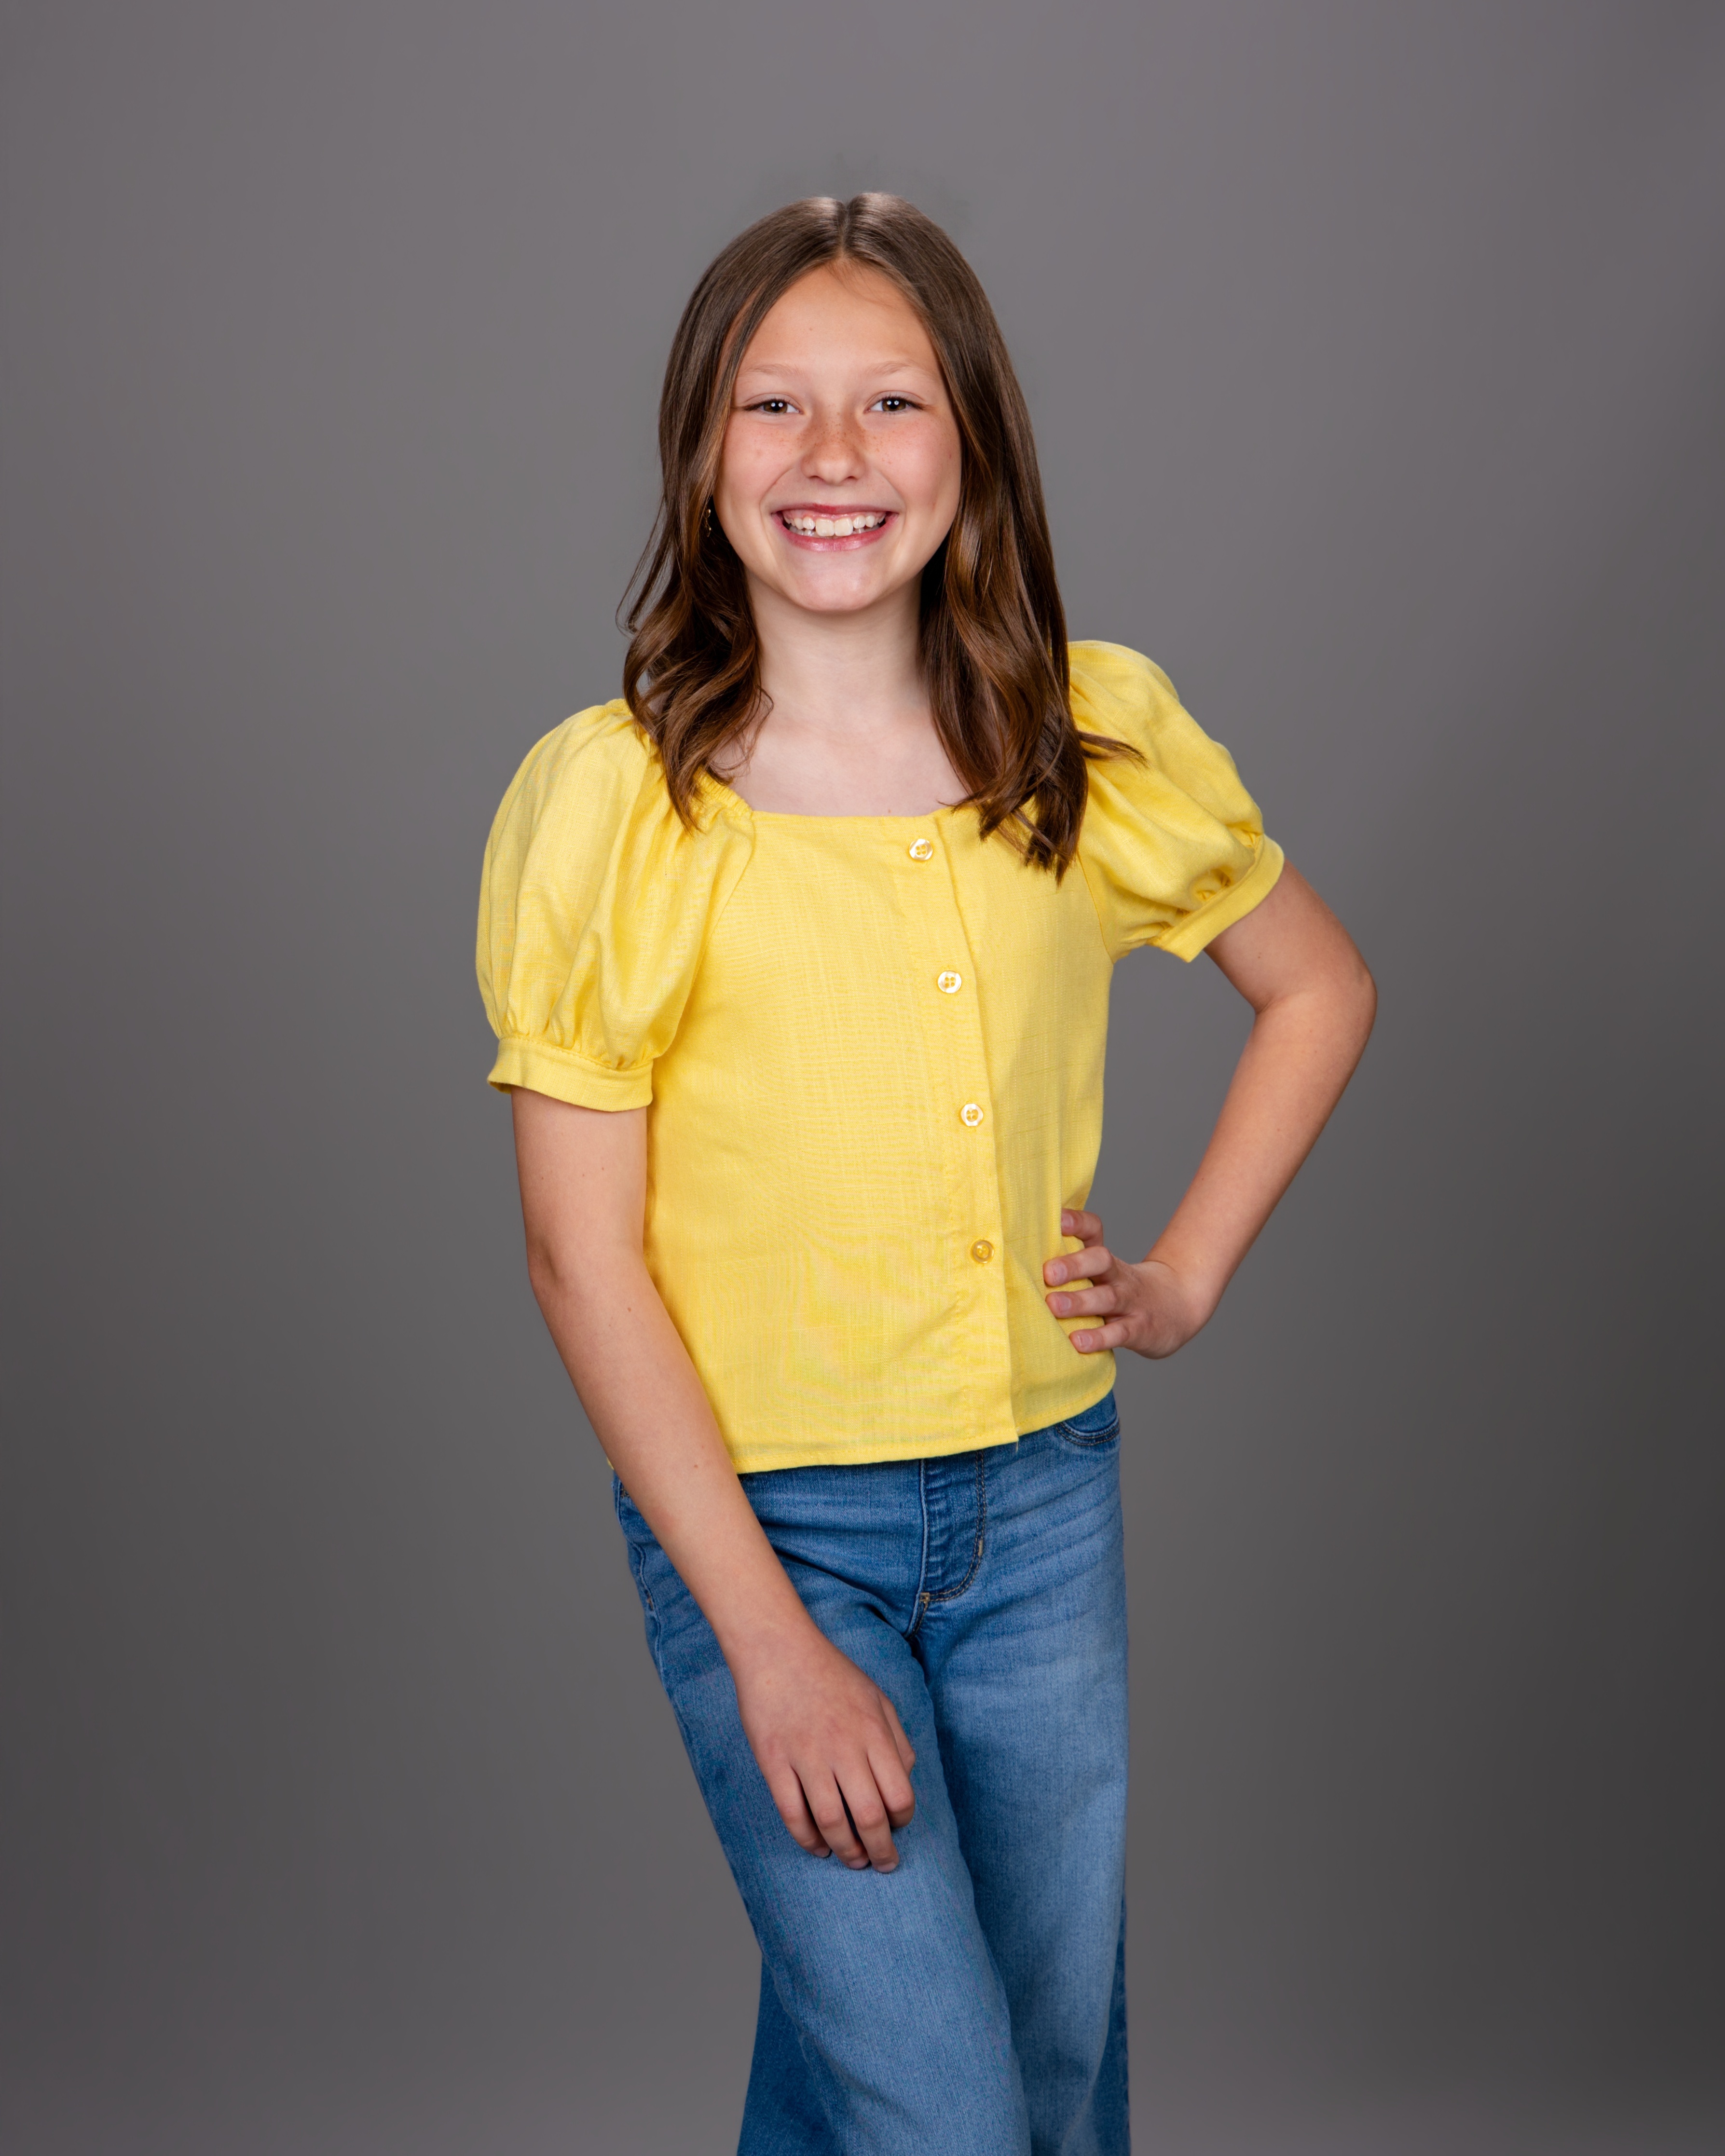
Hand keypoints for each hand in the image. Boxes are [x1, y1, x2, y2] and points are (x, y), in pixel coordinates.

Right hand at [729, 1622, 916, 1871]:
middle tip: (882, 1864)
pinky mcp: (774, 1761)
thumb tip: (906, 1779)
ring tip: (852, 1861)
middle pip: (870, 1817)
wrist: (778, 1649)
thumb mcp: (877, 1698)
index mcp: (873, 1732)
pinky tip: (818, 1846)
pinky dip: (807, 1839)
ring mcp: (807, 1756)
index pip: (900, 1795)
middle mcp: (843, 1748)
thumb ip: (897, 1739)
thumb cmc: (831, 1674)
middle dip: (880, 1851)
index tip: (897, 1828)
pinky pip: (792, 1813)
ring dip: (846, 1851)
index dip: (903, 1821)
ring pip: (832, 1822)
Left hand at [1043, 1208, 1211, 1358]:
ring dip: (1079, 1301)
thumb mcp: (1104, 1272)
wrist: (1178, 1306)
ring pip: (1106, 1297)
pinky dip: (1098, 1337)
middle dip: (1074, 1265)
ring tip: (1053, 1305)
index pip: (1093, 1231)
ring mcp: (1130, 1302)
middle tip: (1048, 1273)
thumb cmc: (1125, 1290)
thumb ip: (1071, 1264)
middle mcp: (1117, 1276)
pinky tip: (1078, 1342)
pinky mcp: (1139, 1329)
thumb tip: (1017, 1259)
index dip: (1077, 1223)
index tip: (1056, 1220)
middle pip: (1100, 1261)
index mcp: (1104, 1259)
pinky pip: (1118, 1332)